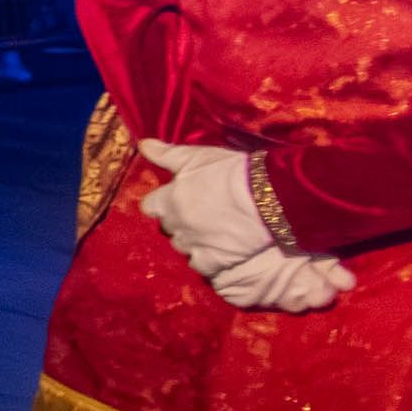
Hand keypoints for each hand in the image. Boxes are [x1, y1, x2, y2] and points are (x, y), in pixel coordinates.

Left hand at [136, 141, 351, 312]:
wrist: (269, 196)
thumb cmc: (231, 172)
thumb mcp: (196, 157)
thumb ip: (166, 155)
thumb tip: (143, 145)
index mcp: (167, 201)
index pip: (150, 207)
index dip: (163, 204)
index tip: (178, 200)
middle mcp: (175, 225)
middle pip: (168, 228)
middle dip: (179, 222)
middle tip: (201, 214)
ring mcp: (193, 245)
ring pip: (183, 247)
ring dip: (193, 241)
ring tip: (214, 231)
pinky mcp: (214, 261)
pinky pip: (201, 265)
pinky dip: (208, 260)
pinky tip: (220, 249)